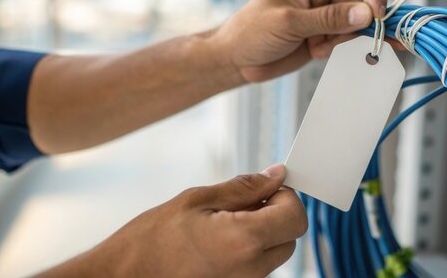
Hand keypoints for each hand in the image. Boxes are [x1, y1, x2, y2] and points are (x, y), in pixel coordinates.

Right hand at [38, 165, 306, 277]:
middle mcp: (251, 269)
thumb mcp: (197, 200)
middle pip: (290, 237)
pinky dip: (247, 250)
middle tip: (245, 203)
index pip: (296, 216)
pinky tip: (218, 240)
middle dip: (276, 215)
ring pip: (273, 253)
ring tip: (223, 222)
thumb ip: (243, 188)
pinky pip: (256, 268)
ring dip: (261, 233)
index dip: (286, 197)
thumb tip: (274, 177)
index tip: (269, 189)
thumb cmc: (151, 241)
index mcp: (244, 240)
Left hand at [214, 0, 387, 81]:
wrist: (234, 61)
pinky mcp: (322, 37)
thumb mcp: (289, 23)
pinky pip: (345, 40)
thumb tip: (365, 14)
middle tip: (374, 36)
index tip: (378, 13)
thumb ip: (328, 18)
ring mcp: (322, 17)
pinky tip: (318, 52)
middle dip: (365, 19)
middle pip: (360, 0)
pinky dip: (339, 49)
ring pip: (355, 23)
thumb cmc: (249, 32)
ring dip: (347, 38)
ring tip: (321, 47)